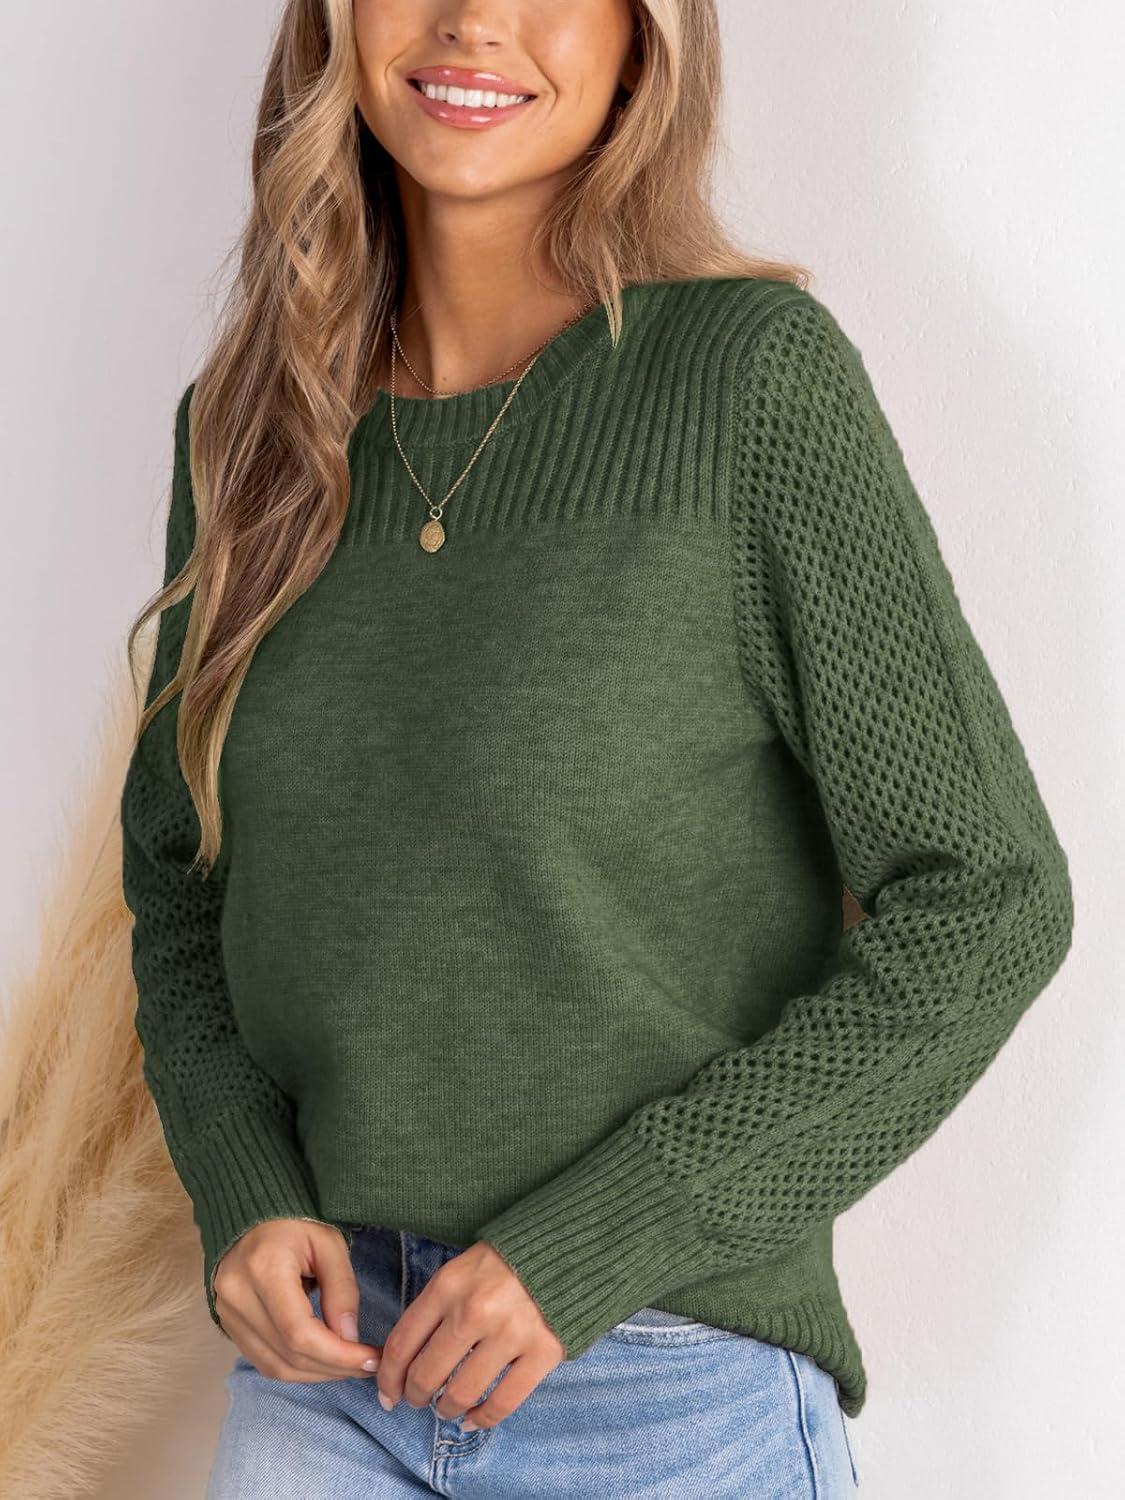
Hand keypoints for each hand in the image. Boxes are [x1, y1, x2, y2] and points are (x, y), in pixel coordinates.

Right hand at [212, 1218, 381, 1381]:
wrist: (253, 1214)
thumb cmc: (296, 1222)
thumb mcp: (329, 1244)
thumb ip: (341, 1290)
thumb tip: (349, 1340)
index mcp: (263, 1268)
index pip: (299, 1333)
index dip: (338, 1355)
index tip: (372, 1359)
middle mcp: (237, 1296)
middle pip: (288, 1355)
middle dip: (334, 1368)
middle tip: (369, 1365)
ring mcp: (227, 1313)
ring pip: (275, 1366)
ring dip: (317, 1375)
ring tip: (350, 1366)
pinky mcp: (227, 1323)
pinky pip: (263, 1361)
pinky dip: (296, 1368)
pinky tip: (323, 1363)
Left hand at [375, 1240, 564, 1430]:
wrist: (566, 1246)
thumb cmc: (505, 1260)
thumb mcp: (461, 1269)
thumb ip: (434, 1307)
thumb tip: (403, 1357)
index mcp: (449, 1285)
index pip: (403, 1343)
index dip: (388, 1377)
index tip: (386, 1393)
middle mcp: (475, 1310)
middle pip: (427, 1374)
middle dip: (415, 1396)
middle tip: (416, 1400)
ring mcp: (510, 1333)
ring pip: (461, 1393)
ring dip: (446, 1409)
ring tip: (446, 1409)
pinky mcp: (543, 1352)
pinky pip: (503, 1403)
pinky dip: (482, 1418)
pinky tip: (473, 1419)